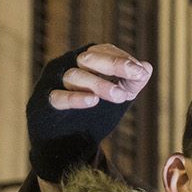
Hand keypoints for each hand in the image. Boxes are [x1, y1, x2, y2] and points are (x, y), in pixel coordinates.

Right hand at [28, 44, 152, 187]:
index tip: (140, 72)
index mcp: (86, 59)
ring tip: (119, 96)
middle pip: (88, 58)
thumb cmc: (95, 111)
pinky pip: (57, 97)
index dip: (122, 59)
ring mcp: (53, 82)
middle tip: (135, 77)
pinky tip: (93, 101)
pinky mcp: (44, 102)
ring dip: (99, 84)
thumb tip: (147, 67)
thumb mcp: (119, 95)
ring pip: (74, 76)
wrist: (70, 141)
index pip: (104, 50)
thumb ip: (133, 82)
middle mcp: (67, 65)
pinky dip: (75, 98)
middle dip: (113, 66)